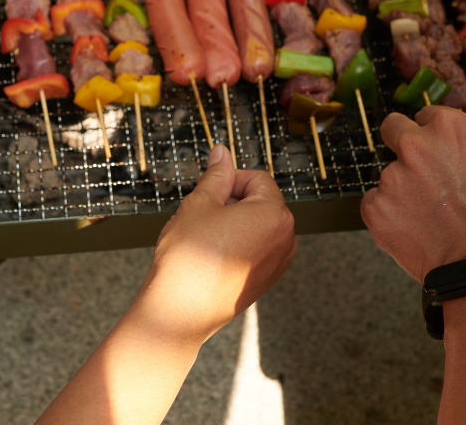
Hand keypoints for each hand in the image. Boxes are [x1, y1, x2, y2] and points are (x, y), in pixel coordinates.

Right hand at [135, 144, 296, 343]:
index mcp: (275, 215)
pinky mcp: (266, 280)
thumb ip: (216, 176)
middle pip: (260, 202)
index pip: (258, 179)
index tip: (208, 189)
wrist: (179, 312)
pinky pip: (255, 248)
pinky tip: (210, 253)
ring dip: (232, 222)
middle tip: (201, 213)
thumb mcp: (199, 204)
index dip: (229, 179)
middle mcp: (285, 239)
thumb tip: (223, 154)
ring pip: (256, 226)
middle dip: (231, 201)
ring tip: (204, 235)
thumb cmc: (189, 259)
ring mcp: (278, 263)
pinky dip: (236, 244)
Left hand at [361, 107, 465, 283]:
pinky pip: (375, 203)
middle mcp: (415, 146)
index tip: (435, 149)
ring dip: (402, 189)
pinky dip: (389, 215)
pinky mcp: (376, 208)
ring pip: (388, 175)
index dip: (432, 135)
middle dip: (402, 144)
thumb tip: (456, 152)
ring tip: (429, 217)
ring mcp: (392, 177)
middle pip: (392, 128)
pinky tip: (414, 230)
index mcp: (450, 129)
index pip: (426, 115)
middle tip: (418, 171)